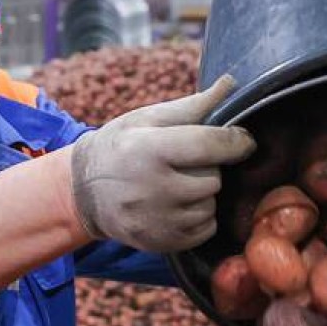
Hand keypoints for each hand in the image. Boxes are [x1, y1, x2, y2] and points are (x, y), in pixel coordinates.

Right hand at [69, 76, 256, 251]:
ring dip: (204, 194)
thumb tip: (231, 83)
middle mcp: (153, 188)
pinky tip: (178, 205)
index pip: (211, 144)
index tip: (243, 140)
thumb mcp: (147, 119)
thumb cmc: (120, 147)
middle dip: (209, 169)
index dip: (237, 141)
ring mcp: (157, 220)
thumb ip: (192, 106)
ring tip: (179, 185)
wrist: (83, 191)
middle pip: (214, 178)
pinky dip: (199, 218)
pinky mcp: (161, 242)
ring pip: (210, 205)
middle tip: (187, 164)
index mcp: (151, 149)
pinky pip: (205, 230)